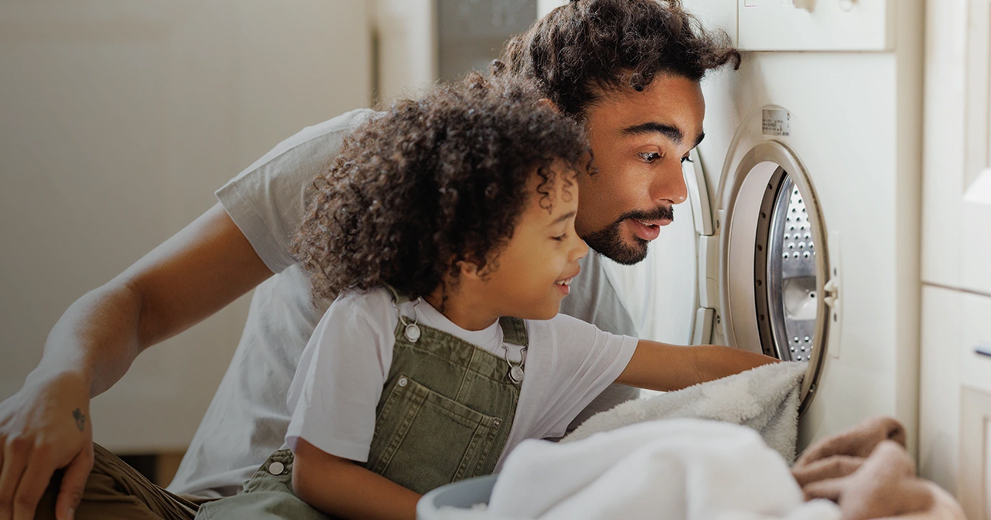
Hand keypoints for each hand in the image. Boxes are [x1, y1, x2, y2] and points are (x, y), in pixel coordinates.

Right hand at [0, 372, 93, 519]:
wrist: (57, 387)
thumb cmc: (75, 424)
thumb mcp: (84, 455)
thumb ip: (73, 489)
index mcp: (45, 453)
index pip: (24, 499)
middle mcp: (19, 444)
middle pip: (2, 495)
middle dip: (5, 517)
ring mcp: (0, 435)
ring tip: (5, 510)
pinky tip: (0, 489)